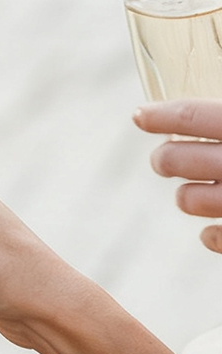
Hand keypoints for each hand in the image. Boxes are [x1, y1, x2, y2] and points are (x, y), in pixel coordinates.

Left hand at [134, 98, 221, 253]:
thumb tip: (191, 116)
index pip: (192, 116)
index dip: (160, 116)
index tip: (140, 116)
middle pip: (175, 159)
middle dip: (165, 160)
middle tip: (166, 161)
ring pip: (188, 199)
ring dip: (187, 196)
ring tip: (197, 191)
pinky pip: (216, 238)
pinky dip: (211, 234)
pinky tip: (213, 227)